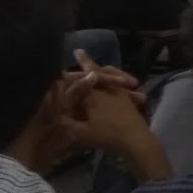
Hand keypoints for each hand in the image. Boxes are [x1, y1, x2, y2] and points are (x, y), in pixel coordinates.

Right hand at [58, 52, 165, 176]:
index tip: (74, 52)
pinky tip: (117, 85)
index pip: (80, 77)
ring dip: (105, 70)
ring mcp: (120, 92)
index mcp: (92, 94)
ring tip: (98, 68)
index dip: (74, 68)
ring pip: (111, 75)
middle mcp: (106, 88)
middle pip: (97, 71)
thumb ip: (67, 124)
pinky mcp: (128, 99)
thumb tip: (56, 116)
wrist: (136, 140)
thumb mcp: (82, 134)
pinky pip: (119, 85)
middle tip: (80, 54)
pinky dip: (116, 80)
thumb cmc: (107, 136)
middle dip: (88, 62)